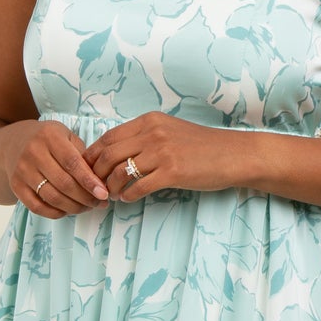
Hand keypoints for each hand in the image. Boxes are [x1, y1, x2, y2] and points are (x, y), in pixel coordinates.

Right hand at [10, 121, 109, 217]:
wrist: (15, 143)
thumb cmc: (49, 141)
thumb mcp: (67, 137)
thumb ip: (83, 156)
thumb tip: (101, 183)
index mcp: (49, 136)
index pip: (72, 163)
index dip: (89, 181)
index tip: (103, 194)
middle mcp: (33, 152)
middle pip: (64, 184)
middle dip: (86, 198)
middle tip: (99, 203)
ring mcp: (22, 170)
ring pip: (53, 198)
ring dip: (74, 207)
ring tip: (87, 207)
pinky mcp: (16, 186)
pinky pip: (38, 207)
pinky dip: (56, 213)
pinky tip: (68, 210)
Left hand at [83, 114, 249, 201]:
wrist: (233, 155)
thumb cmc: (203, 146)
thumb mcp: (171, 130)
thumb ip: (146, 137)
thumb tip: (119, 152)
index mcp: (149, 121)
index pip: (109, 136)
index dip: (93, 154)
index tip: (88, 168)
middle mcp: (152, 133)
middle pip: (108, 154)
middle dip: (96, 173)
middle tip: (95, 186)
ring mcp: (162, 152)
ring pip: (119, 171)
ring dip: (110, 186)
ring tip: (110, 194)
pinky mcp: (172, 172)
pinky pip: (138, 186)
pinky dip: (127, 195)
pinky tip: (127, 199)